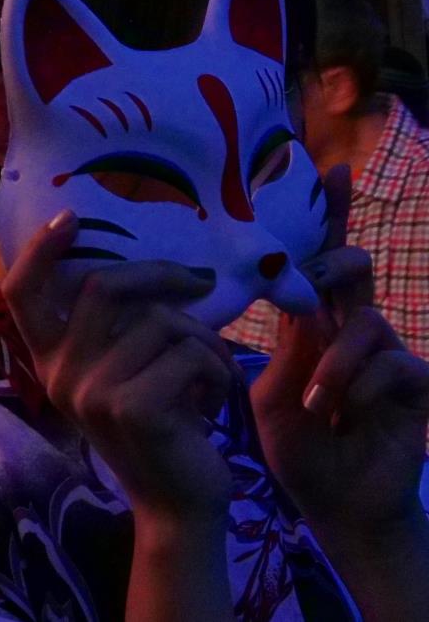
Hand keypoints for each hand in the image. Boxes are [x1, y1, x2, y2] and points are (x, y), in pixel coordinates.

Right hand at [3, 209, 241, 526]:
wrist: (180, 504)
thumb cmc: (163, 427)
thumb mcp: (123, 372)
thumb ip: (116, 329)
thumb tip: (145, 270)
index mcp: (50, 361)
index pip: (21, 294)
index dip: (40, 251)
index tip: (70, 219)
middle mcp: (59, 374)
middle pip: (105, 287)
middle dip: (163, 278)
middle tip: (201, 284)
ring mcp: (91, 393)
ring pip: (160, 321)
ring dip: (205, 340)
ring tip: (212, 372)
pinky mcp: (133, 409)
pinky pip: (188, 353)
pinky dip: (218, 370)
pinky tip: (215, 400)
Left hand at [251, 166, 428, 542]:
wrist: (337, 503)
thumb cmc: (299, 444)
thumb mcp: (269, 388)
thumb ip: (273, 342)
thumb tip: (259, 290)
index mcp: (314, 324)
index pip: (318, 261)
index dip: (328, 216)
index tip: (330, 169)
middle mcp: (353, 329)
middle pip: (353, 267)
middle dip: (335, 261)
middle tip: (318, 274)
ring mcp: (389, 356)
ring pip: (367, 321)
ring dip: (336, 365)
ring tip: (320, 406)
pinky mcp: (416, 387)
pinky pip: (395, 363)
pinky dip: (361, 387)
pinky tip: (345, 417)